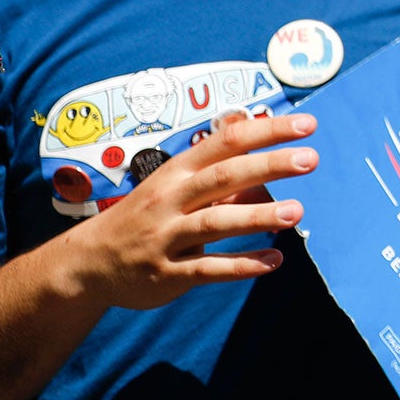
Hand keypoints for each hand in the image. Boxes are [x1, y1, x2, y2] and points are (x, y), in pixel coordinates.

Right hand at [63, 110, 316, 310]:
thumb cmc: (147, 215)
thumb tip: (257, 133)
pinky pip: (207, 269)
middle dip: (267, 165)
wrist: (88, 263)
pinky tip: (275, 260)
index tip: (307, 125)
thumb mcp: (175, 183)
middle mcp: (171, 200)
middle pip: (223, 176)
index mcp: (178, 172)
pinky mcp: (167, 273)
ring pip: (215, 223)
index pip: (226, 142)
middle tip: (310, 159)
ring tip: (296, 212)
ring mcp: (166, 237)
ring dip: (257, 216)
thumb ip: (218, 166)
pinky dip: (241, 265)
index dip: (266, 131)